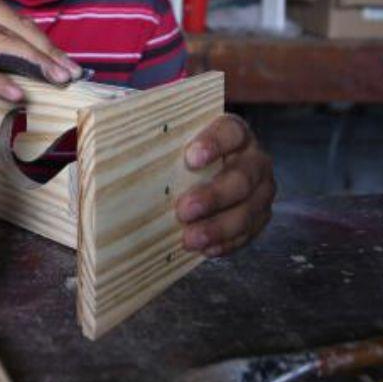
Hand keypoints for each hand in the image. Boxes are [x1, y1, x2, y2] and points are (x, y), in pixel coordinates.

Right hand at [0, 0, 83, 101]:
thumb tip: (35, 60)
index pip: (20, 21)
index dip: (47, 44)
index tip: (70, 64)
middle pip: (18, 30)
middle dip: (48, 54)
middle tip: (72, 74)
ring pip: (4, 43)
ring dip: (34, 63)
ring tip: (56, 79)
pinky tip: (17, 93)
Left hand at [174, 113, 274, 257]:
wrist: (208, 168)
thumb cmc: (187, 151)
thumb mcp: (180, 138)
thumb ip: (164, 138)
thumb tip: (121, 134)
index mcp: (235, 132)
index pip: (231, 133)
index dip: (214, 144)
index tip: (190, 158)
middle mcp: (254, 159)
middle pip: (242, 177)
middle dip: (213, 196)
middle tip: (184, 210)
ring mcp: (261, 189)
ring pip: (248, 210)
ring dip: (219, 227)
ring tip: (190, 238)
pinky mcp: (260, 215)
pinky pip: (249, 233)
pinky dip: (227, 243)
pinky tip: (206, 249)